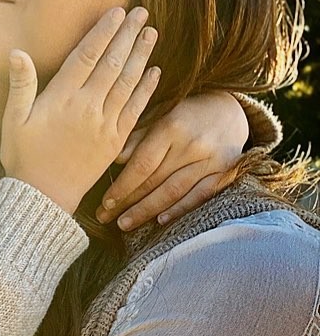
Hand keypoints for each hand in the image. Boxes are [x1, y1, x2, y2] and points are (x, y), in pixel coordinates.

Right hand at [0, 7, 159, 214]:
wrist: (42, 196)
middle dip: (127, 36)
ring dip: (141, 56)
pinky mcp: (115, 141)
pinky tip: (156, 72)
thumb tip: (17, 52)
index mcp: (62, 98)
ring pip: (128, 83)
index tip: (116, 12)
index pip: (87, 56)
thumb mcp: (13, 119)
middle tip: (141, 12)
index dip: (103, 32)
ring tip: (150, 33)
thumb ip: (20, 84)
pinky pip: (136, 110)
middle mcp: (88, 107)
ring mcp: (105, 124)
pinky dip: (147, 89)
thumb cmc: (23, 155)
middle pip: (113, 64)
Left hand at [97, 91, 248, 229]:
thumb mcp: (158, 114)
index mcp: (171, 127)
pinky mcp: (226, 173)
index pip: (142, 163)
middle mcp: (192, 146)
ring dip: (147, 211)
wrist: (230, 110)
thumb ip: (137, 135)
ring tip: (124, 224)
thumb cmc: (184, 112)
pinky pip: (200, 196)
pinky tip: (159, 221)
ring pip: (174, 192)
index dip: (123, 185)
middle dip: (127, 202)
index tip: (105, 201)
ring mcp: (211, 161)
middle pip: (154, 180)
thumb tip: (115, 159)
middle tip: (104, 217)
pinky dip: (179, 209)